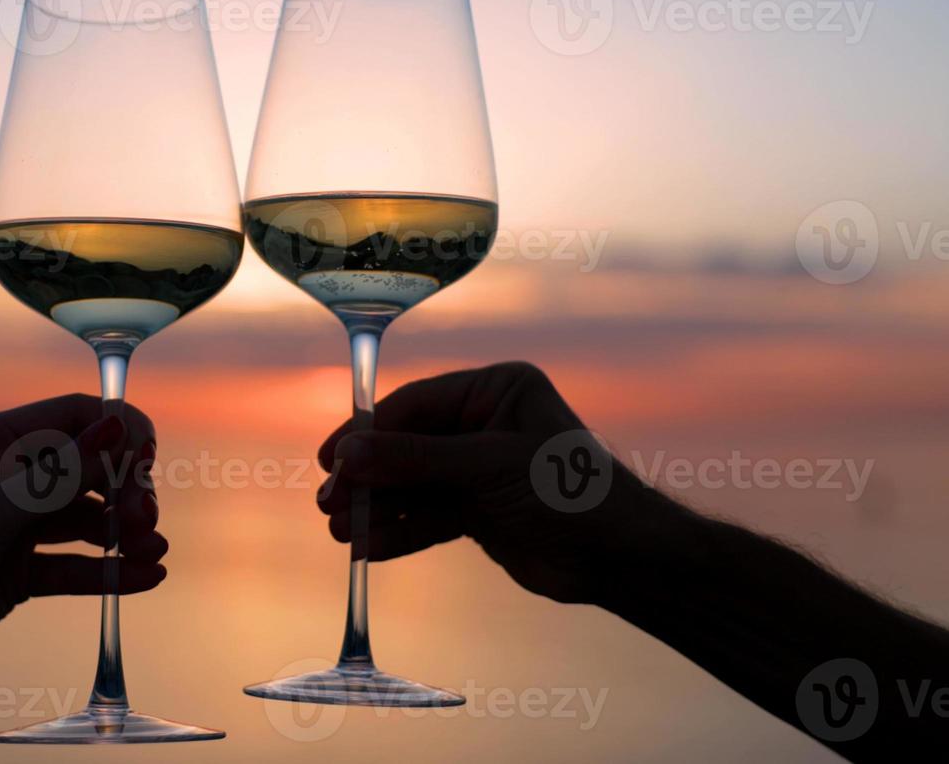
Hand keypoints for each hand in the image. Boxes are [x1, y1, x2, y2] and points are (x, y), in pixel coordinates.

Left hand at [0, 394, 165, 687]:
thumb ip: (59, 476)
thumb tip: (118, 431)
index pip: (74, 417)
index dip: (118, 432)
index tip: (146, 462)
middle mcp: (8, 478)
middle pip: (91, 467)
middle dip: (127, 488)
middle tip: (143, 522)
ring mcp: (15, 527)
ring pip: (89, 518)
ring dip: (126, 531)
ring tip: (152, 552)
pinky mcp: (19, 574)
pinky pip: (76, 566)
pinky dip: (112, 571)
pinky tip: (147, 577)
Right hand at [317, 362, 667, 603]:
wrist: (620, 558)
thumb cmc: (570, 494)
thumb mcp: (488, 468)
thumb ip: (415, 460)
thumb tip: (348, 453)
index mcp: (495, 390)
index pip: (415, 405)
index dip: (369, 432)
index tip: (331, 460)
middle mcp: (484, 424)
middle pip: (407, 447)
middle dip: (368, 477)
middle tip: (329, 503)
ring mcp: (479, 469)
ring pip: (412, 486)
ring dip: (377, 509)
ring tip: (341, 534)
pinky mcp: (478, 511)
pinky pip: (427, 517)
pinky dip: (400, 532)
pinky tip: (369, 550)